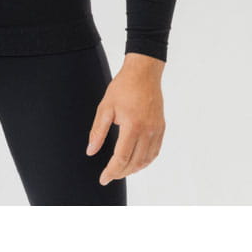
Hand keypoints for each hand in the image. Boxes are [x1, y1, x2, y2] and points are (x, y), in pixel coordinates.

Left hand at [85, 56, 165, 184]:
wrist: (143, 73)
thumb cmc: (123, 87)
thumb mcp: (105, 107)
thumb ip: (97, 131)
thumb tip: (91, 151)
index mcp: (132, 126)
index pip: (121, 158)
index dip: (111, 171)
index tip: (103, 179)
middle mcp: (147, 131)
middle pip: (134, 162)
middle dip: (120, 173)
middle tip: (109, 175)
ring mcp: (156, 130)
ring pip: (146, 160)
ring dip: (133, 169)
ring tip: (120, 171)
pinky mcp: (161, 128)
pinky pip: (155, 151)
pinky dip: (145, 161)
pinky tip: (136, 162)